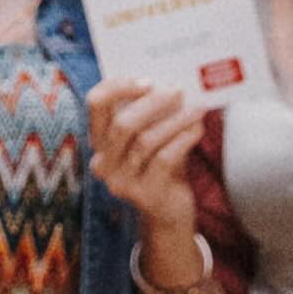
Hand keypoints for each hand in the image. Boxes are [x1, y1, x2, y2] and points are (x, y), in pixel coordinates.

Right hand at [87, 76, 209, 242]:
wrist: (168, 212)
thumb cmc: (161, 166)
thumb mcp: (151, 137)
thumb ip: (151, 114)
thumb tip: (170, 83)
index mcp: (99, 141)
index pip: (96, 104)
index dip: (119, 86)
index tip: (148, 81)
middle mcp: (103, 161)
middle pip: (122, 123)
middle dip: (154, 103)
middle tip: (178, 91)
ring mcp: (121, 181)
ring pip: (146, 141)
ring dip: (175, 120)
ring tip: (197, 108)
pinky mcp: (144, 195)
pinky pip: (164, 159)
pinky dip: (183, 140)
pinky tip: (197, 129)